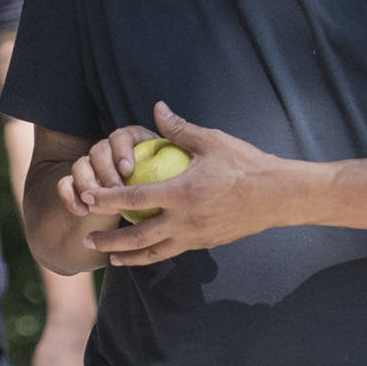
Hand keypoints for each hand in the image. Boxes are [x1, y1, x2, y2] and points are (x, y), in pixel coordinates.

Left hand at [72, 103, 311, 267]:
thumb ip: (179, 129)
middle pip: (137, 237)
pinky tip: (142, 254)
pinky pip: (172, 252)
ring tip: (110, 257)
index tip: (87, 197)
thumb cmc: (246, 164)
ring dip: (128, 256)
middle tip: (87, 239)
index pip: (134, 198)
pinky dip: (153, 255)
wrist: (279, 195)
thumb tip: (157, 108)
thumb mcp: (212, 142)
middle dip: (109, 240)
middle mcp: (185, 221)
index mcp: (182, 193)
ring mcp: (195, 236)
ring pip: (153, 253)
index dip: (106, 198)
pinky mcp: (205, 244)